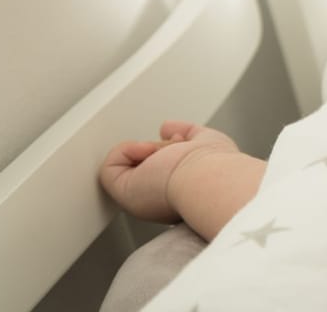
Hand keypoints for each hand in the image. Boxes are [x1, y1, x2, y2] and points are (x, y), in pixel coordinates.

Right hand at [99, 120, 239, 222]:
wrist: (209, 178)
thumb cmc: (217, 166)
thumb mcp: (207, 141)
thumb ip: (188, 133)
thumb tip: (166, 127)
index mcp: (180, 193)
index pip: (163, 172)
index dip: (171, 150)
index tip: (182, 142)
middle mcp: (160, 199)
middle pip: (146, 165)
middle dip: (161, 147)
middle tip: (176, 146)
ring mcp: (140, 198)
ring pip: (130, 163)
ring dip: (149, 148)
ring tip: (167, 152)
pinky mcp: (123, 193)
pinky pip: (109, 167)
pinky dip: (125, 151)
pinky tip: (148, 152)